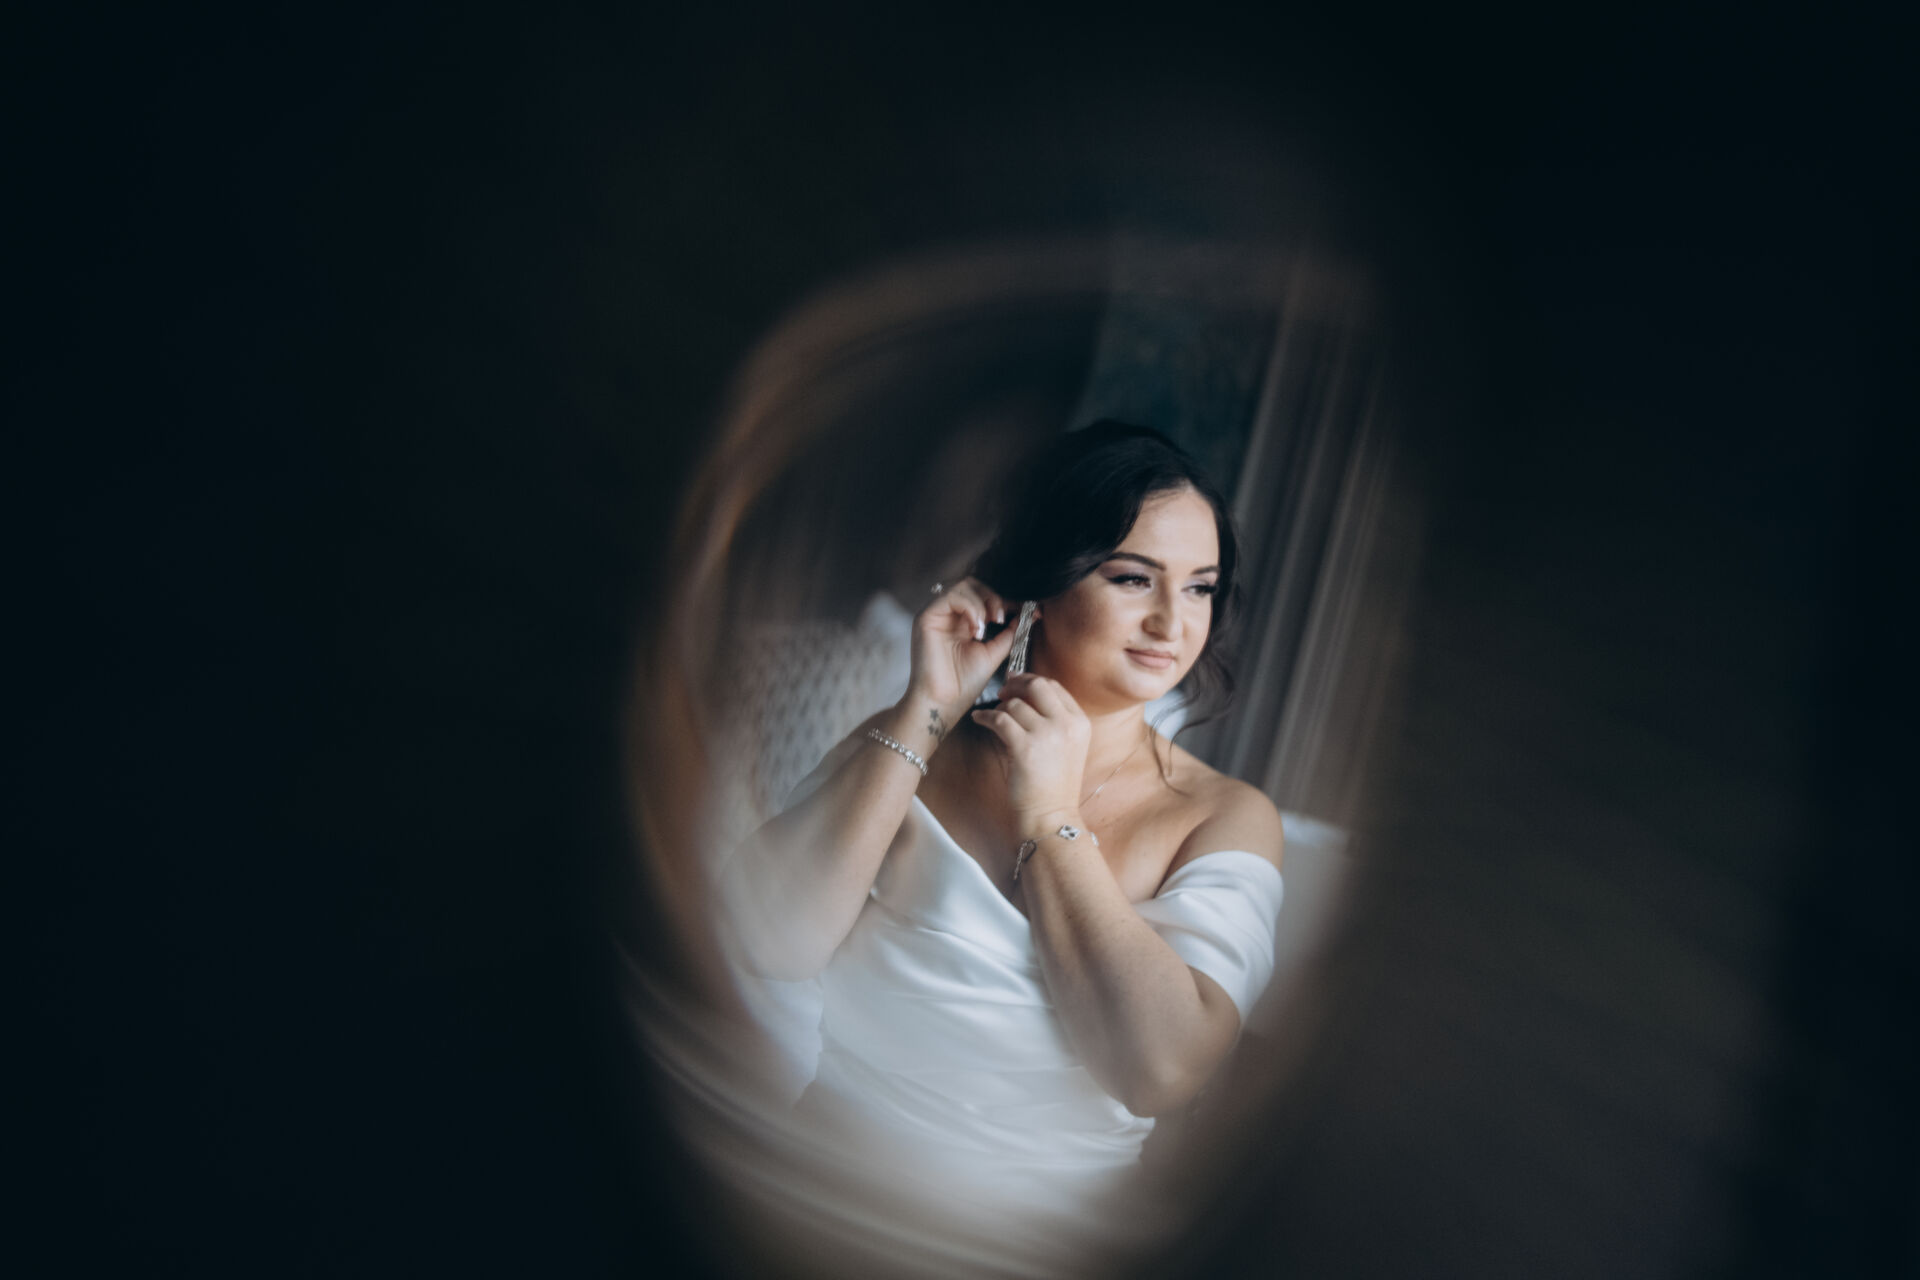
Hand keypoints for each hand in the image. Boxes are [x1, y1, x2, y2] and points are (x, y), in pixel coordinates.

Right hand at [907, 579, 1017, 733]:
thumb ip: (1007, 634)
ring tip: (990, 624)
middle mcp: (947, 614)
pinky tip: (977, 630)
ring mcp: (935, 614)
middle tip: (1003, 618)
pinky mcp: (925, 617)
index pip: (985, 597)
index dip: (1007, 600)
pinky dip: (971, 608)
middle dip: (994, 597)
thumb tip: (1027, 616)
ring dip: (983, 602)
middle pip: (973, 584)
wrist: (943, 704)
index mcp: (961, 622)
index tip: (1031, 610)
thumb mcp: (993, 654)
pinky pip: (951, 597)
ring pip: (963, 585)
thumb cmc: (963, 685)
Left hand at [969, 672, 1091, 827]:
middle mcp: (1066, 724)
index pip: (1055, 687)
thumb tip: (1025, 695)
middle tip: (1004, 690)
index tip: (1018, 682)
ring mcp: (1046, 735)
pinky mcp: (1024, 747)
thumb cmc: (1054, 785)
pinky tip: (979, 719)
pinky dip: (985, 716)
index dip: (1032, 680)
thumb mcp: (1068, 747)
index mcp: (1080, 722)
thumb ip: (1055, 720)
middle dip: (1017, 684)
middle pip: (1037, 685)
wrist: (1051, 815)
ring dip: (1000, 706)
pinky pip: (999, 719)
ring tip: (993, 714)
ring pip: (1015, 703)